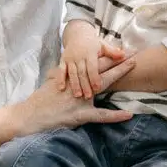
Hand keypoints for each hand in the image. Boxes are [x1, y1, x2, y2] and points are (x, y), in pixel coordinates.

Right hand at [17, 54, 135, 134]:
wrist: (29, 115)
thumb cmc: (40, 100)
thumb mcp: (50, 81)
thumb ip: (59, 73)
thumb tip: (61, 67)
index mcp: (72, 74)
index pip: (93, 62)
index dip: (109, 56)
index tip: (122, 50)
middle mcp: (78, 83)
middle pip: (102, 69)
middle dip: (119, 62)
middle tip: (135, 54)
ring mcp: (80, 99)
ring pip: (104, 85)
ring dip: (120, 76)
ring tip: (136, 70)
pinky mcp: (80, 115)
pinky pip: (101, 116)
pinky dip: (115, 116)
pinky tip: (129, 114)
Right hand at [62, 34, 126, 99]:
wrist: (78, 34)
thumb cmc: (94, 43)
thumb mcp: (103, 45)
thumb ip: (112, 52)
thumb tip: (123, 55)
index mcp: (90, 52)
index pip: (93, 66)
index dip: (95, 77)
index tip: (98, 87)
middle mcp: (79, 55)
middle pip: (82, 72)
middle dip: (85, 84)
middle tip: (88, 96)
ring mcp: (70, 58)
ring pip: (71, 73)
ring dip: (74, 84)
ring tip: (78, 95)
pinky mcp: (62, 60)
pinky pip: (60, 70)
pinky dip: (60, 79)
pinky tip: (61, 88)